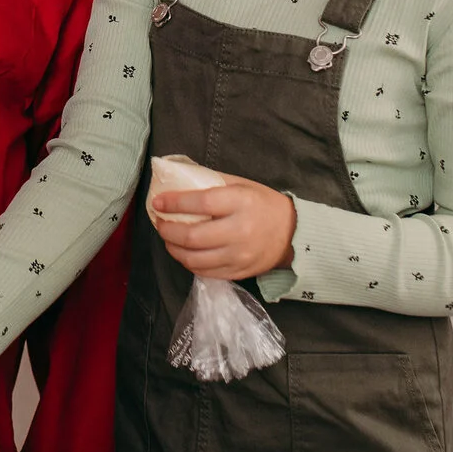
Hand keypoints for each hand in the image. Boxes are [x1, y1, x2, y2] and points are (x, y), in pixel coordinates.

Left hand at [151, 176, 297, 280]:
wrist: (294, 233)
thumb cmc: (263, 204)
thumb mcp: (242, 184)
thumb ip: (212, 181)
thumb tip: (178, 178)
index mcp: (241, 202)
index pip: (200, 203)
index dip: (174, 203)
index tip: (158, 202)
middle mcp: (240, 231)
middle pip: (193, 236)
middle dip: (168, 230)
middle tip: (160, 223)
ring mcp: (239, 256)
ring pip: (195, 259)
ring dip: (174, 249)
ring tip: (168, 239)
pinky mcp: (239, 272)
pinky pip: (205, 272)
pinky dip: (189, 263)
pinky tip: (184, 253)